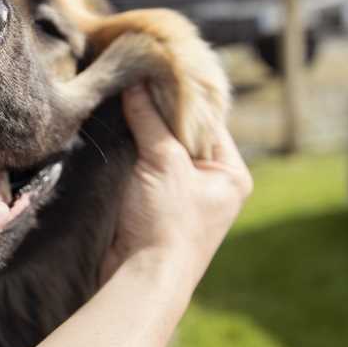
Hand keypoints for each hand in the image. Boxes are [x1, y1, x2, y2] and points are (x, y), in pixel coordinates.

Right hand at [102, 84, 252, 292]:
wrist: (143, 278)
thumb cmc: (167, 223)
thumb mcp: (163, 163)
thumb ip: (150, 120)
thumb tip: (138, 82)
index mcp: (230, 174)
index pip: (208, 120)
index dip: (183, 95)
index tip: (159, 68)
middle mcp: (213, 184)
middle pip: (185, 133)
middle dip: (160, 111)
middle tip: (137, 78)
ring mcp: (185, 197)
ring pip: (163, 150)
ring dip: (143, 130)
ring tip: (123, 96)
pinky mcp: (158, 206)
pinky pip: (147, 168)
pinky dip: (134, 150)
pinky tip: (117, 129)